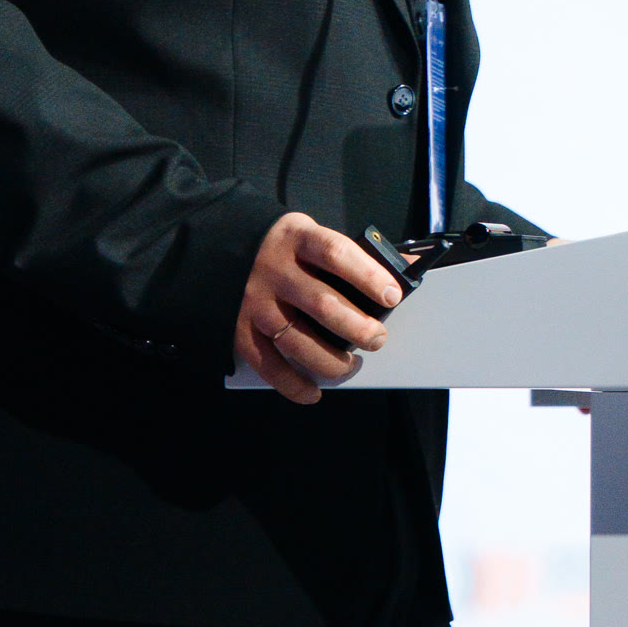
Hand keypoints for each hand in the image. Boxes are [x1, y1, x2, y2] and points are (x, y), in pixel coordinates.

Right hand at [234, 211, 402, 405]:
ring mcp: (254, 301)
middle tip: (377, 339)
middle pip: (322, 304)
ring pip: (298, 340)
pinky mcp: (240, 328)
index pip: (336, 253)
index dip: (368, 276)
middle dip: (358, 328)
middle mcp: (274, 270)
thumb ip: (352, 252)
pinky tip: (314, 392)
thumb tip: (407, 267)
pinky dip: (293, 385)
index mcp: (297, 238)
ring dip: (332, 362)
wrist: (219, 245)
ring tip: (350, 365)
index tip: (392, 296)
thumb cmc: (282, 247)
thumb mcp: (311, 234)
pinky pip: (268, 364)